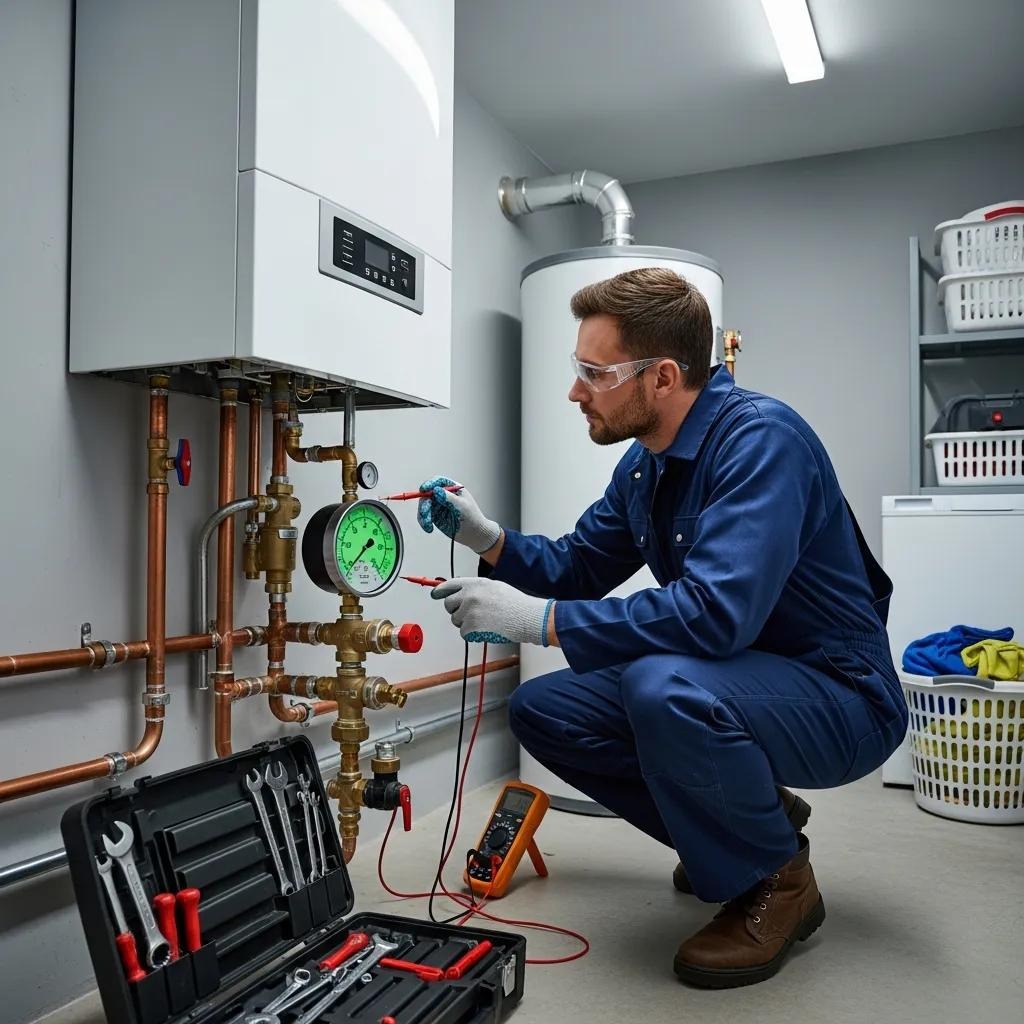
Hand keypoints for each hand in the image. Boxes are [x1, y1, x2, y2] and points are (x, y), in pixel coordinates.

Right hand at [417, 476, 500, 554]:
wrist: (474, 534)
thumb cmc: (472, 517)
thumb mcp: (462, 506)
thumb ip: (449, 498)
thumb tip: (436, 490)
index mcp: (452, 489)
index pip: (438, 482)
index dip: (429, 484)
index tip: (423, 489)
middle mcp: (444, 495)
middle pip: (427, 494)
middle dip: (424, 504)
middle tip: (425, 514)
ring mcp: (439, 506)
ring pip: (424, 506)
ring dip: (423, 515)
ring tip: (428, 525)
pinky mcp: (435, 516)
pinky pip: (425, 516)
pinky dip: (424, 521)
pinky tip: (428, 528)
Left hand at [431, 578, 553, 646]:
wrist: (526, 617)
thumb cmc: (514, 603)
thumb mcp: (494, 587)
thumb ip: (475, 588)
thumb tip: (461, 593)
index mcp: (475, 583)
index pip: (450, 585)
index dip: (440, 590)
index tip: (435, 594)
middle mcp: (469, 596)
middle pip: (448, 604)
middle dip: (456, 610)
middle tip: (470, 614)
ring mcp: (469, 611)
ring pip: (456, 620)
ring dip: (466, 623)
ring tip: (485, 621)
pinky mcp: (471, 627)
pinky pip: (463, 632)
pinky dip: (472, 634)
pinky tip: (486, 629)